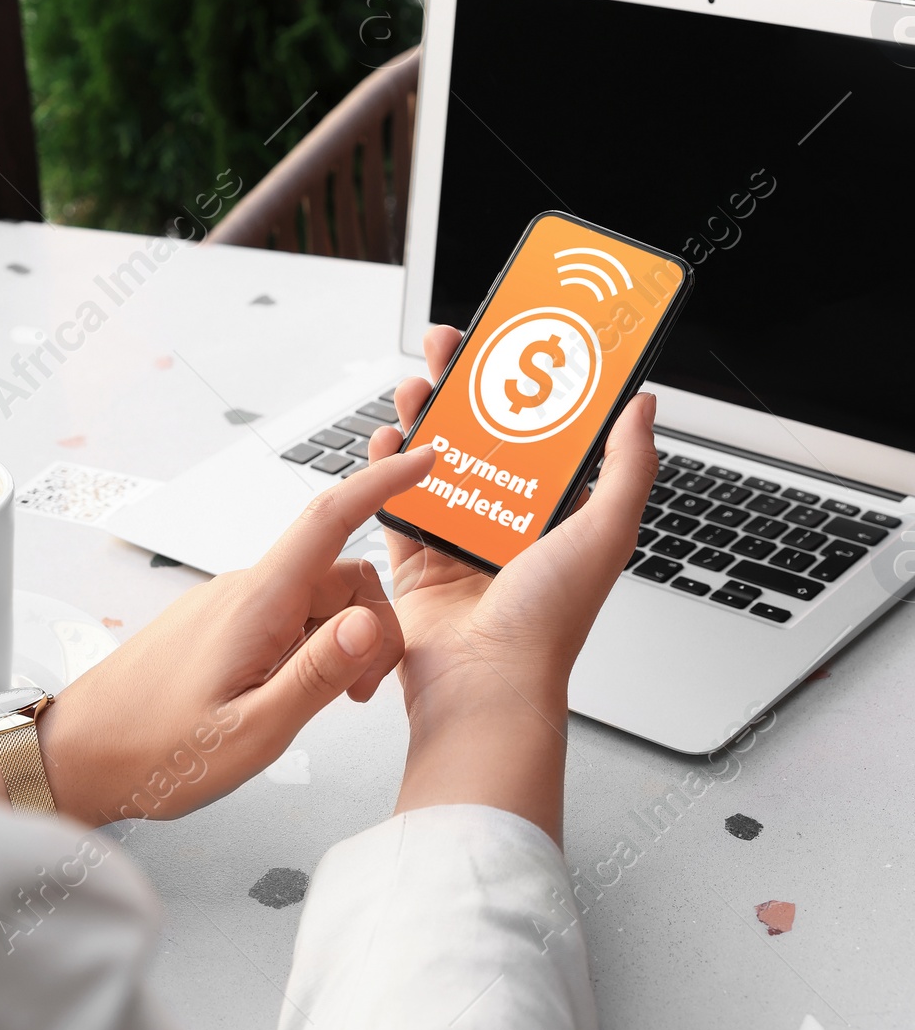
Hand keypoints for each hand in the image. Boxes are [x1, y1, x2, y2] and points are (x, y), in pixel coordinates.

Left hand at [0, 442, 436, 827]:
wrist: (76, 757)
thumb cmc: (151, 751)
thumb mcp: (253, 732)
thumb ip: (318, 675)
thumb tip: (372, 624)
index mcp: (256, 604)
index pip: (330, 519)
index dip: (383, 484)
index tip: (425, 462)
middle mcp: (242, 592)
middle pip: (339, 575)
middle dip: (373, 624)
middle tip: (362, 695)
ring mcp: (228, 606)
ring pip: (314, 601)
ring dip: (339, 643)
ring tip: (325, 706)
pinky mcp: (218, 626)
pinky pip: (284, 618)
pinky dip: (309, 647)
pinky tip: (291, 696)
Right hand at [375, 324, 659, 843]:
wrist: (483, 686)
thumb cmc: (546, 624)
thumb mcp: (605, 531)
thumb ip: (628, 466)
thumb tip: (642, 403)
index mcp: (558, 516)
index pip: (544, 432)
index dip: (528, 385)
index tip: (514, 344)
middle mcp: (509, 526)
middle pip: (483, 436)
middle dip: (465, 387)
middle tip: (451, 347)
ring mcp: (460, 542)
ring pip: (436, 461)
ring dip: (424, 417)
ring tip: (415, 385)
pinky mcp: (416, 562)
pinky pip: (396, 504)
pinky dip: (385, 468)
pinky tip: (385, 439)